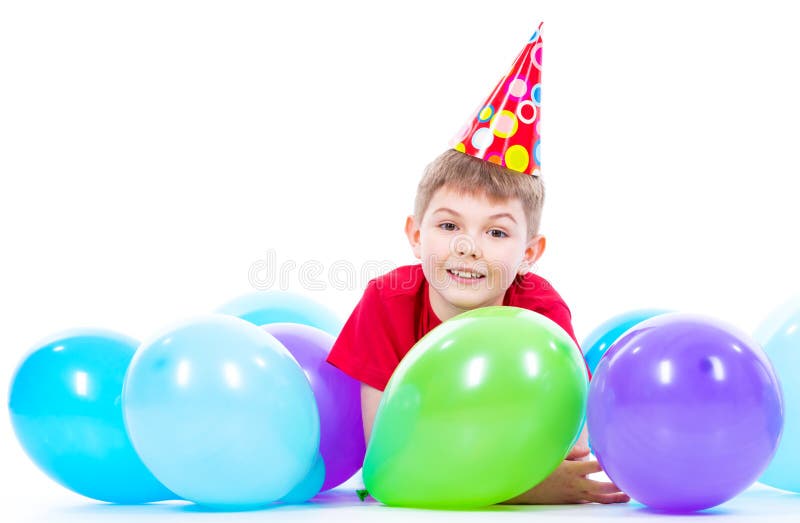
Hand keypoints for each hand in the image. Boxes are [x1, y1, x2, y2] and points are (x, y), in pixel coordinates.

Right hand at [501, 447, 629, 504]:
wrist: (526, 490)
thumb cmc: (539, 470)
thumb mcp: (553, 456)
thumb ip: (572, 452)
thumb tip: (588, 451)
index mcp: (571, 470)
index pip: (594, 466)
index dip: (607, 464)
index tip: (618, 461)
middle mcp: (575, 484)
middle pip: (601, 487)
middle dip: (616, 486)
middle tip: (629, 482)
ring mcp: (574, 495)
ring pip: (598, 498)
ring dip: (613, 498)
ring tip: (626, 496)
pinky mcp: (571, 501)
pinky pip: (588, 501)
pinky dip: (599, 501)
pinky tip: (608, 501)